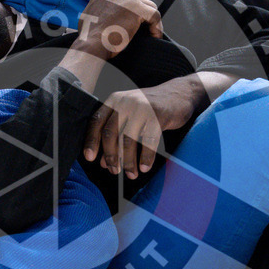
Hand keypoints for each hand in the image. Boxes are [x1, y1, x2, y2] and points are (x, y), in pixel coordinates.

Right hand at [76, 0, 161, 55]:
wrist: (91, 44)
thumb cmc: (89, 36)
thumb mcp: (90, 16)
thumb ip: (101, 10)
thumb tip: (109, 15)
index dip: (130, 12)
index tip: (131, 23)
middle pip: (137, 0)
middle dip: (140, 14)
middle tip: (142, 29)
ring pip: (148, 6)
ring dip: (150, 20)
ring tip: (150, 33)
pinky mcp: (137, 9)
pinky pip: (155, 15)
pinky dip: (157, 27)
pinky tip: (154, 36)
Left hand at [84, 77, 199, 177]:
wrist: (178, 94)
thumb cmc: (151, 108)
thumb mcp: (130, 113)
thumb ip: (116, 133)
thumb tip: (103, 162)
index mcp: (114, 100)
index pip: (97, 121)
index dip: (91, 141)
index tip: (90, 158)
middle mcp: (125, 102)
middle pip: (111, 133)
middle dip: (111, 156)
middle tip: (114, 171)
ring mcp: (142, 108)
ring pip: (128, 140)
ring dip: (128, 161)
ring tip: (130, 174)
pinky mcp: (158, 115)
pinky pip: (149, 141)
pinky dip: (146, 157)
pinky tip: (144, 168)